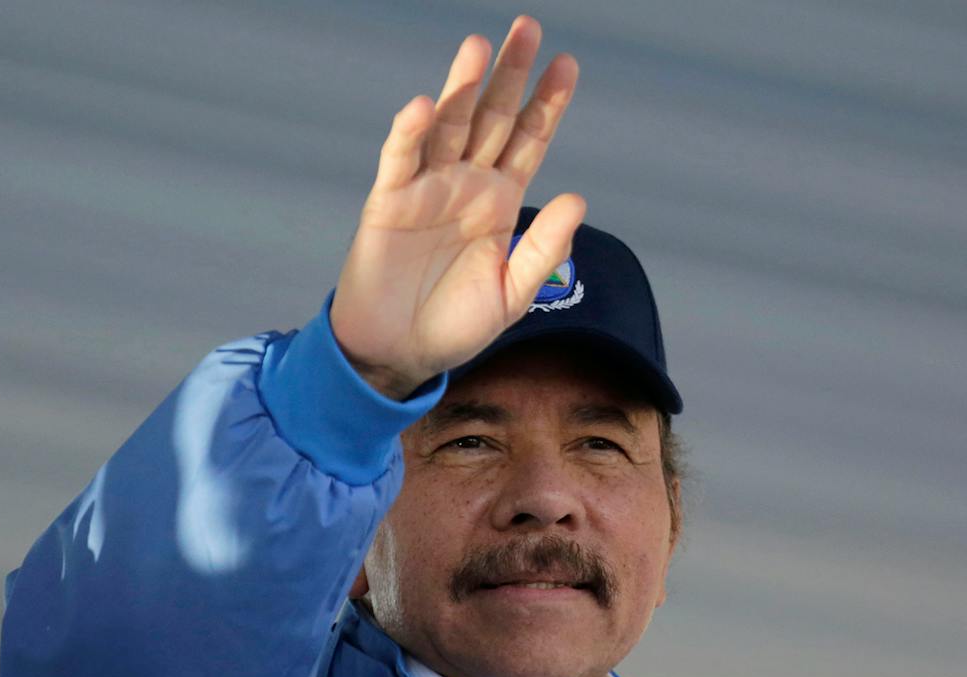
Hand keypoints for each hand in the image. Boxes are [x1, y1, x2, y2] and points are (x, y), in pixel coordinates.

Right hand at [330, 15, 584, 398]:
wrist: (400, 354)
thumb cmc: (456, 324)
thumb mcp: (513, 293)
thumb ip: (544, 248)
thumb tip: (577, 197)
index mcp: (499, 201)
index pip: (529, 141)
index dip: (547, 103)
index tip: (567, 64)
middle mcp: (465, 184)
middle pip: (492, 117)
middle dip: (510, 74)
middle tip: (528, 27)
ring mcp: (426, 189)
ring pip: (448, 127)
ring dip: (461, 88)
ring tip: (479, 47)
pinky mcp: (389, 204)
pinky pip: (400, 161)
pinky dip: (409, 133)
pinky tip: (422, 106)